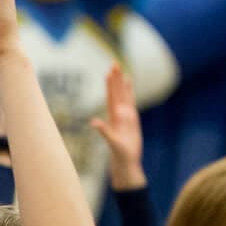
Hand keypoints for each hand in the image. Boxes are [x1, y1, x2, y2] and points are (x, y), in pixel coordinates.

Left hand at [88, 64, 144, 188]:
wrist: (126, 161)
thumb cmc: (119, 154)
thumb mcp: (112, 142)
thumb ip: (103, 131)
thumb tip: (94, 122)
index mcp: (114, 117)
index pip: (112, 97)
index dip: (111, 85)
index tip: (110, 72)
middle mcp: (118, 114)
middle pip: (117, 93)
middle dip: (116, 79)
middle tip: (114, 63)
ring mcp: (125, 116)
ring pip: (124, 96)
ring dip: (122, 84)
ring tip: (122, 70)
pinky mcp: (132, 119)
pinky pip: (131, 102)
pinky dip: (130, 92)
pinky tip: (129, 84)